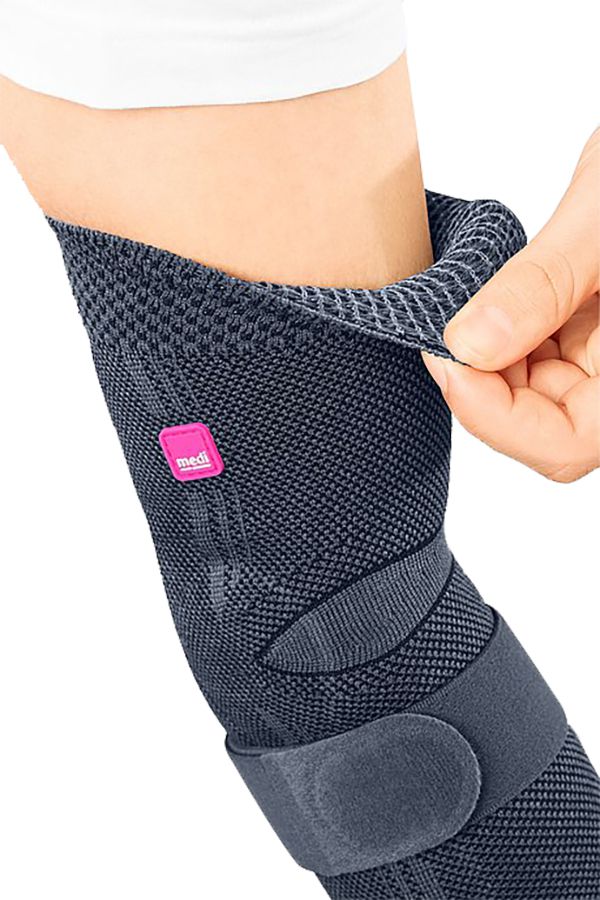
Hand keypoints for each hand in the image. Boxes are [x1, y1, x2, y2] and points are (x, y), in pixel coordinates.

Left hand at [423, 130, 599, 482]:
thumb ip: (543, 283)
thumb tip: (471, 343)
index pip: (565, 443)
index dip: (495, 419)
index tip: (446, 360)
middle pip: (545, 426)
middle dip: (485, 385)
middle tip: (442, 328)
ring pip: (535, 397)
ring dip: (491, 359)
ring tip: (472, 303)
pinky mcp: (594, 335)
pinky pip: (540, 358)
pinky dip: (505, 333)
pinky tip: (494, 298)